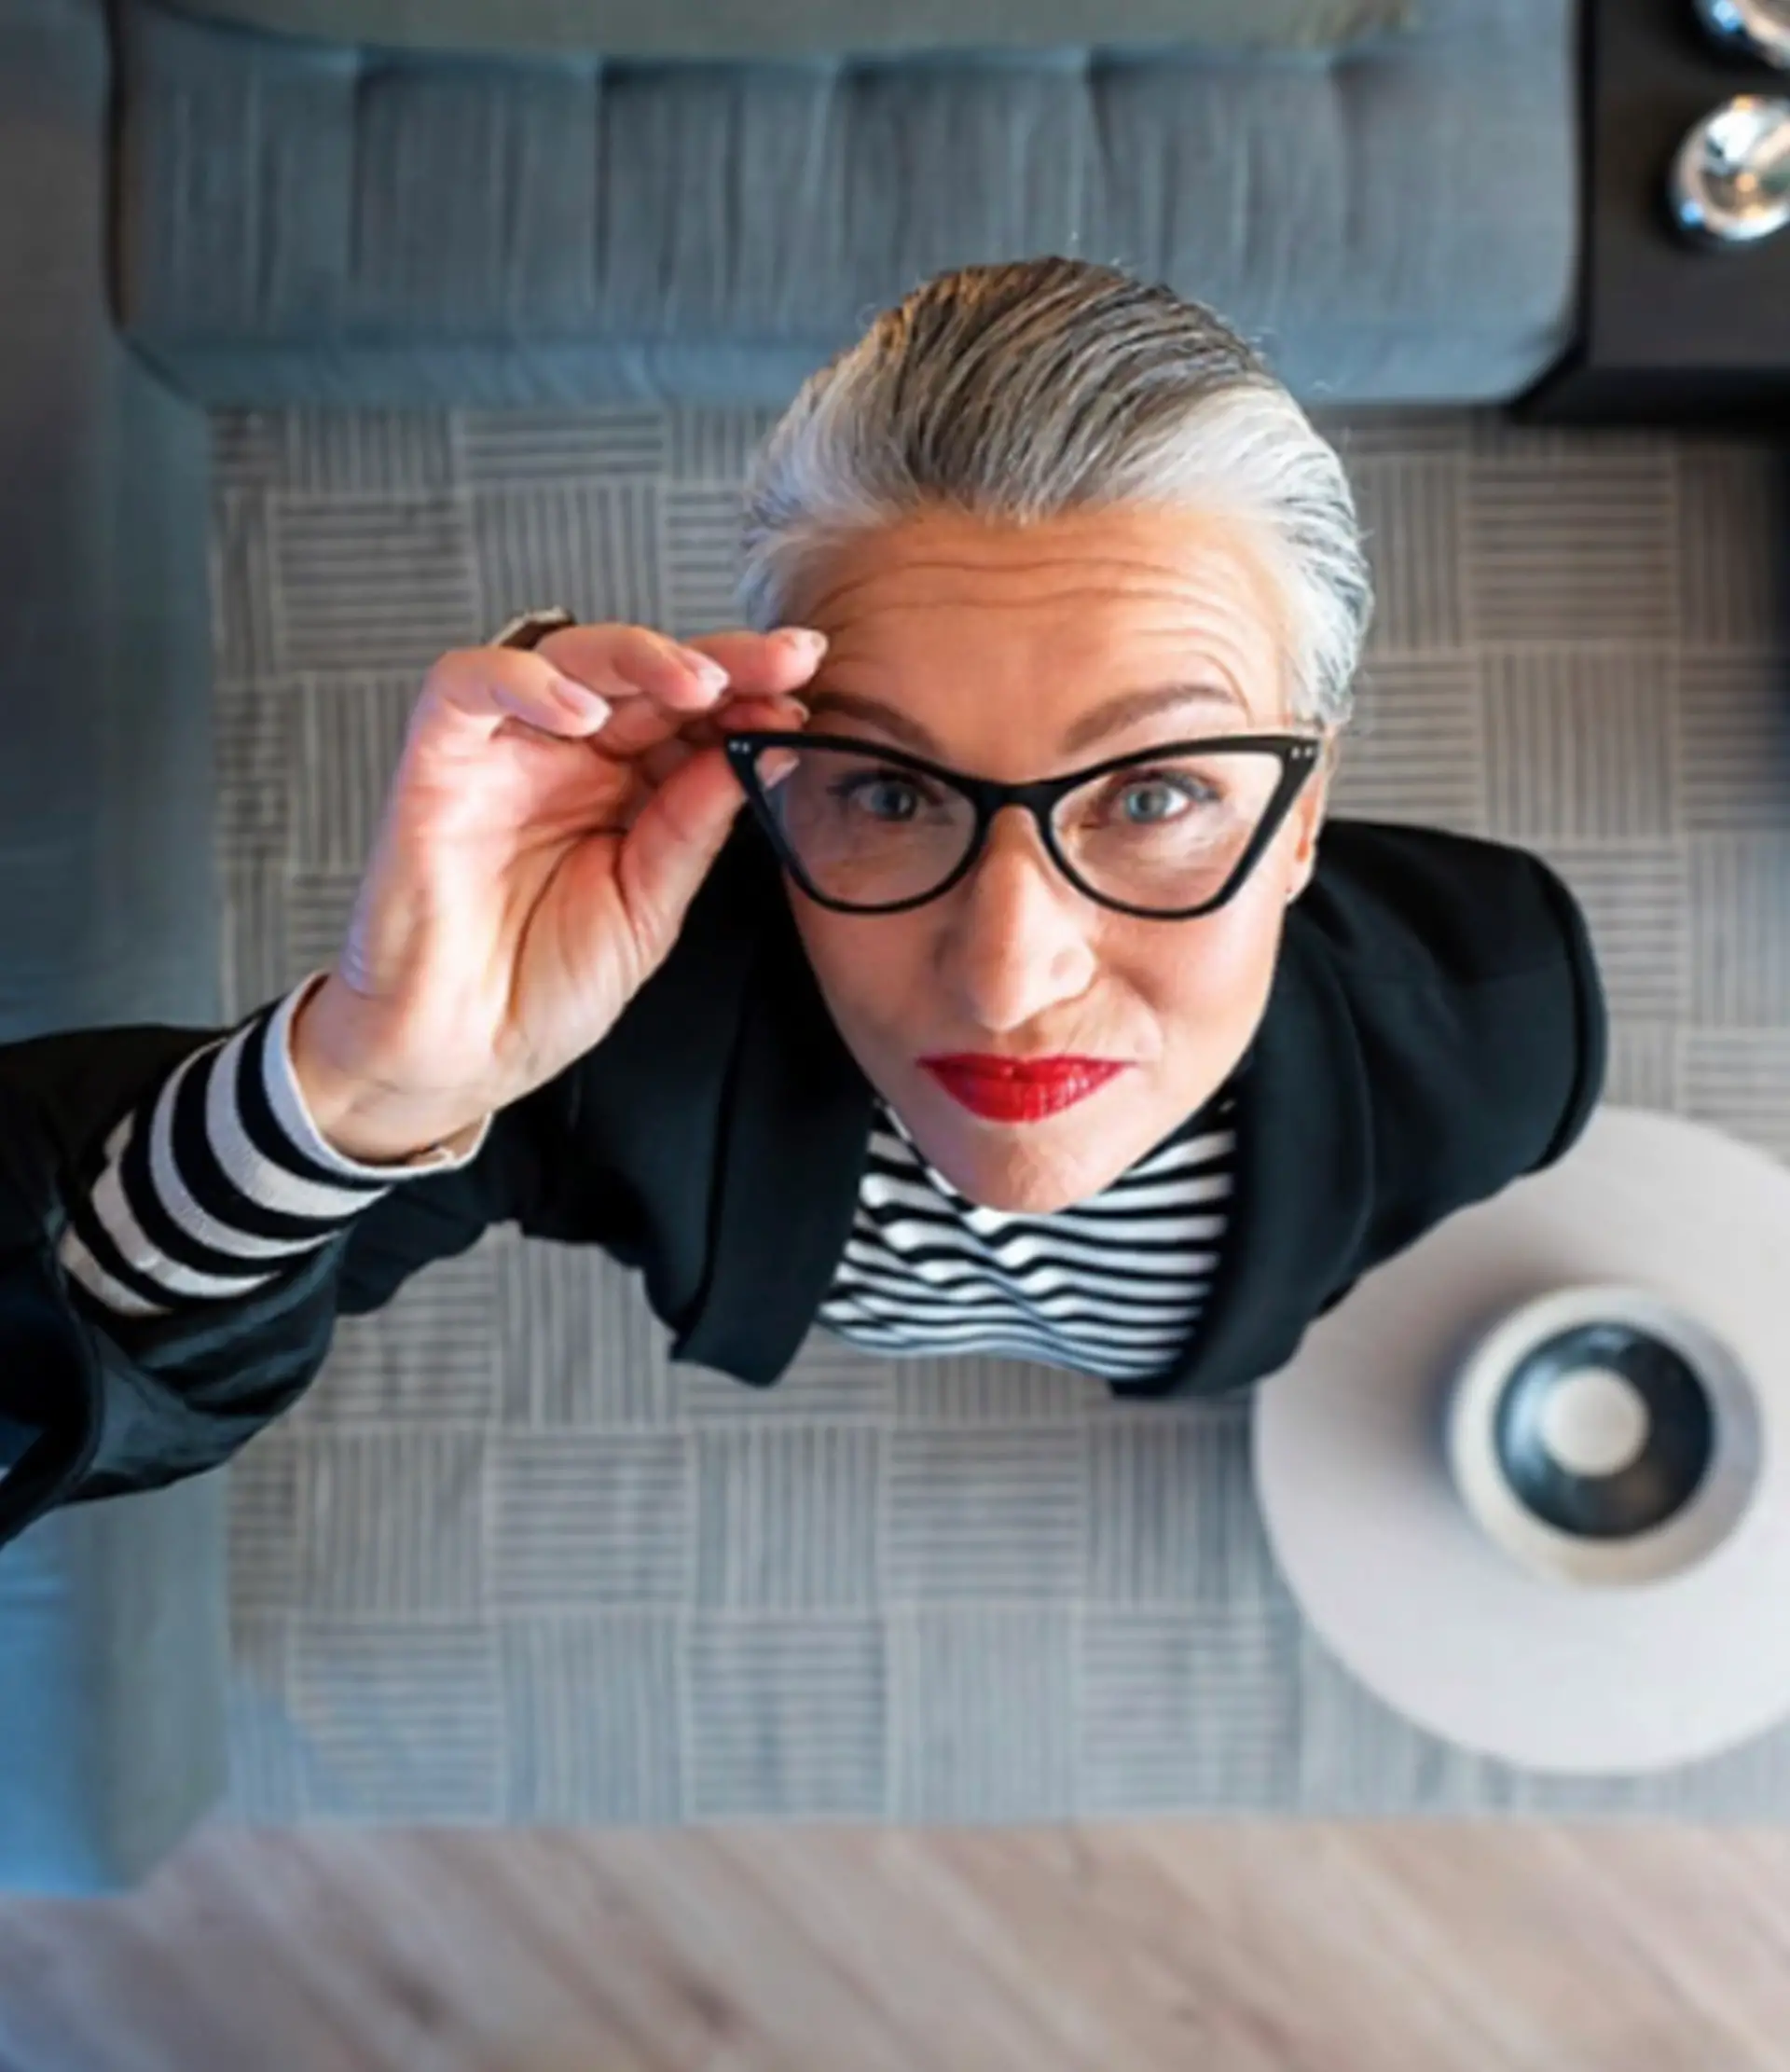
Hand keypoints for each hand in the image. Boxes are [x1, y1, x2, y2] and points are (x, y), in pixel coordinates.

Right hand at [289, 620, 822, 1157]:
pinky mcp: (437, 758)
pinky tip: (582, 713)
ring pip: (568, 655)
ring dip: (638, 656)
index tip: (805, 694)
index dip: (747, 696)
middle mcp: (567, 757)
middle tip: (782, 665)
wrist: (458, 1053)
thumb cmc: (542, 987)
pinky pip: (468, 684)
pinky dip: (525, 681)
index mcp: (624, 788)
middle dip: (719, 660)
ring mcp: (504, 751)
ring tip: (698, 685)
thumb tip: (762, 748)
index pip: (690, 716)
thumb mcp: (649, 905)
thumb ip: (694, 824)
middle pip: (643, 673)